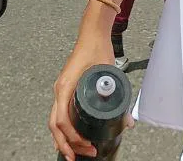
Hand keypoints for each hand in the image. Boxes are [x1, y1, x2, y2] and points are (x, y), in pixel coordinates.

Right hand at [50, 28, 125, 159]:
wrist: (91, 34)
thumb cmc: (97, 49)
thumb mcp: (109, 73)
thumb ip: (118, 97)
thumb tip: (127, 122)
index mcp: (66, 87)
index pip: (62, 120)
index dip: (72, 137)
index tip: (85, 145)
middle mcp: (60, 90)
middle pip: (55, 125)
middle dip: (65, 144)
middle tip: (78, 157)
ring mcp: (61, 90)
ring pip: (54, 121)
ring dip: (63, 139)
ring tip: (74, 153)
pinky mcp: (65, 90)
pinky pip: (58, 114)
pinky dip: (62, 129)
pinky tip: (69, 138)